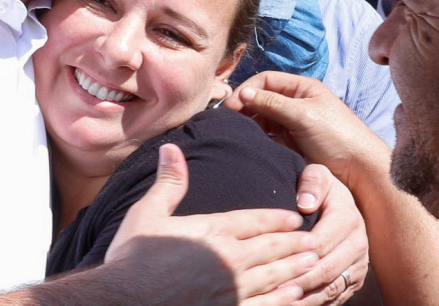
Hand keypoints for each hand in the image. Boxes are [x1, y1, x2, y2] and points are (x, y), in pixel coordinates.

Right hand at [107, 144, 319, 305]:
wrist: (124, 300)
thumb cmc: (133, 257)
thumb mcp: (148, 213)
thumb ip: (169, 182)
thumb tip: (171, 148)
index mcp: (214, 231)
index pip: (256, 221)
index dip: (278, 219)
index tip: (296, 218)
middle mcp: (229, 259)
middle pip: (272, 248)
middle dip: (295, 244)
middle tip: (315, 241)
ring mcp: (231, 290)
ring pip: (274, 277)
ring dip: (295, 269)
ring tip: (312, 264)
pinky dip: (282, 300)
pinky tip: (294, 297)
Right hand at [225, 72, 381, 184]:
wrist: (359, 170)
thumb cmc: (338, 137)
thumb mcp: (304, 115)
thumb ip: (273, 103)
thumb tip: (243, 93)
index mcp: (302, 88)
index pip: (266, 80)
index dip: (247, 90)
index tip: (231, 106)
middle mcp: (296, 103)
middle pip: (262, 99)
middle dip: (244, 108)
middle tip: (228, 122)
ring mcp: (293, 124)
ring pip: (262, 119)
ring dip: (249, 124)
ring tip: (237, 135)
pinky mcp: (292, 144)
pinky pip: (268, 137)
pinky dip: (257, 140)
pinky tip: (250, 146)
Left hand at [287, 164, 368, 305]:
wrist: (342, 201)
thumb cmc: (321, 188)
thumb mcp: (316, 174)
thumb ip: (311, 183)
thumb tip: (305, 205)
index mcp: (348, 218)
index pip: (321, 243)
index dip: (298, 255)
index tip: (274, 263)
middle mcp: (358, 243)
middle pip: (327, 270)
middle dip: (299, 280)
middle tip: (273, 288)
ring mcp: (359, 264)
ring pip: (332, 288)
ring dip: (306, 296)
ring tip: (279, 300)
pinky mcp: (355, 279)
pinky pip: (336, 297)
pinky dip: (314, 303)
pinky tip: (291, 303)